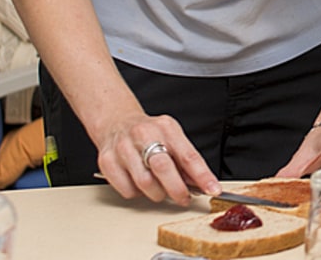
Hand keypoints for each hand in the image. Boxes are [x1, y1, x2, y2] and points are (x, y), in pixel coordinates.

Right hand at [95, 112, 217, 205]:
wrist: (117, 122)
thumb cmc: (149, 133)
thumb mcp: (172, 136)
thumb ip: (185, 159)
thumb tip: (202, 183)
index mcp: (166, 128)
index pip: (188, 155)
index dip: (203, 176)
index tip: (213, 190)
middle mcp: (143, 135)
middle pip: (163, 168)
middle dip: (177, 189)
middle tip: (184, 198)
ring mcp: (123, 148)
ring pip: (144, 183)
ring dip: (157, 194)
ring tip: (161, 190)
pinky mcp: (107, 162)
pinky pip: (127, 190)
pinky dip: (137, 193)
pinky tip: (140, 184)